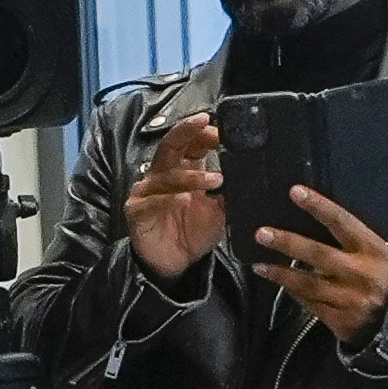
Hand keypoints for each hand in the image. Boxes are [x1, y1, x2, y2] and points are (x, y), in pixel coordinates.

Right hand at [124, 113, 224, 281]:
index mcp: (183, 169)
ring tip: (217, 180)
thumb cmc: (194, 233)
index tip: (224, 130)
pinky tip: (182, 201)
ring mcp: (148, 191)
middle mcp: (163, 174)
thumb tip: (250, 176)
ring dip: (192, 176)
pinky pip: (152, 201)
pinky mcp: (137, 210)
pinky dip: (168, 200)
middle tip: (206, 124)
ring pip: (167, 174)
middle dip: (188, 131)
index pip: (192, 142)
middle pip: (172, 144)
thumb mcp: (220, 212)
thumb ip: (230, 193)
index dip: (205, 133)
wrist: (176, 264)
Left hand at [253, 184, 387, 343]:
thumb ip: (351, 240)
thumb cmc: (386, 276)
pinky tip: (280, 284)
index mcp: (372, 249)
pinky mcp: (341, 320)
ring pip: (308, 284)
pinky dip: (294, 293)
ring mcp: (349, 299)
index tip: (295, 192)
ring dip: (280, 273)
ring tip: (259, 265)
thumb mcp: (378, 252)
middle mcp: (360, 273)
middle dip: (287, 243)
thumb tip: (314, 219)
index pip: (342, 221)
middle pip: (318, 254)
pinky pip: (311, 304)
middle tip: (262, 233)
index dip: (318, 206)